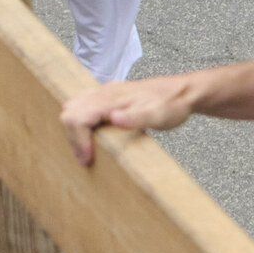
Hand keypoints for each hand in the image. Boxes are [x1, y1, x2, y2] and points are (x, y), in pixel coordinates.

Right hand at [59, 75, 198, 164]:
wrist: (184, 93)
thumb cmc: (172, 105)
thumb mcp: (158, 115)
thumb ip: (136, 118)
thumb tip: (113, 118)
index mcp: (111, 98)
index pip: (76, 117)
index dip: (77, 141)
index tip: (88, 160)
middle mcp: (104, 93)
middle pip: (69, 111)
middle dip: (72, 136)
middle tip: (87, 158)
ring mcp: (105, 93)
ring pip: (74, 107)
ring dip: (75, 129)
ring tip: (88, 149)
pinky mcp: (109, 97)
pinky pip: (84, 106)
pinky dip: (81, 123)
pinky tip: (94, 136)